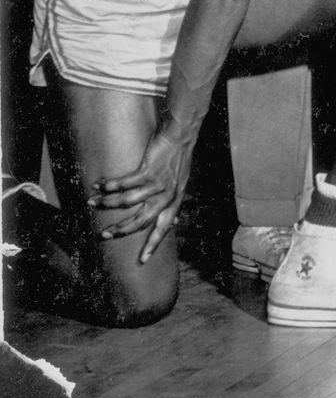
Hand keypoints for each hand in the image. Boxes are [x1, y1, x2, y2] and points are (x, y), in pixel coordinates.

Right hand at [90, 127, 194, 263]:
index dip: (152, 245)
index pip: (163, 229)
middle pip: (141, 221)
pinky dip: (110, 185)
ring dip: (107, 202)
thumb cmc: (178, 161)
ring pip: (127, 201)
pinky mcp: (148, 171)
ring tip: (92, 202)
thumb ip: (172, 203)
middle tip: (104, 234)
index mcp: (174, 202)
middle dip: (120, 230)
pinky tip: (100, 185)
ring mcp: (158, 184)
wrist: (181, 137)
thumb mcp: (181, 185)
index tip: (142, 261)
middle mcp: (166, 196)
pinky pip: (124, 183)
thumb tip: (173, 221)